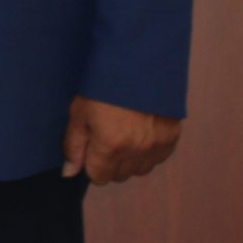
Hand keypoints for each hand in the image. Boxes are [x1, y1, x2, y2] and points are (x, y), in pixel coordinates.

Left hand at [63, 96, 180, 184]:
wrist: (137, 65)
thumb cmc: (102, 88)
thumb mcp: (79, 114)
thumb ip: (73, 147)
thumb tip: (70, 173)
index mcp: (111, 145)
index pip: (100, 177)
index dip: (92, 166)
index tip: (91, 151)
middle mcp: (137, 150)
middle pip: (120, 176)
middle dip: (110, 164)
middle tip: (106, 139)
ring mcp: (157, 145)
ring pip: (140, 170)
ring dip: (130, 160)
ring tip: (124, 135)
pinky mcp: (172, 137)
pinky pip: (158, 159)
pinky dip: (148, 152)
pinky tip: (140, 133)